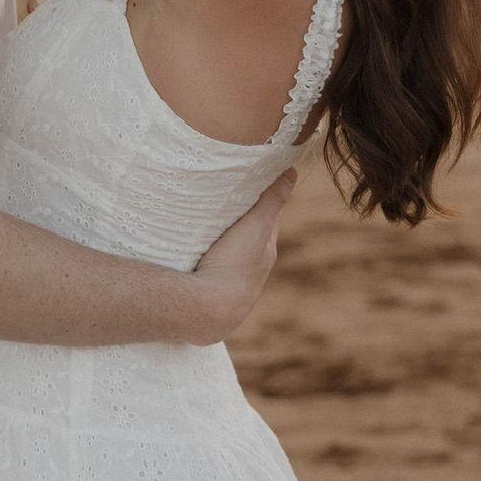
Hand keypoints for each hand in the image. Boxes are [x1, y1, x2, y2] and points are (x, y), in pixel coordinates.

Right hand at [189, 166, 298, 343]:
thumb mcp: (257, 225)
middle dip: (235, 218)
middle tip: (218, 197)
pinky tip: (188, 252)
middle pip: (244, 236)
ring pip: (224, 254)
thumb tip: (292, 170)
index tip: (248, 180)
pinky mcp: (208, 295)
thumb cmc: (235, 265)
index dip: (258, 199)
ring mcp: (229, 286)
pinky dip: (201, 257)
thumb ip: (273, 198)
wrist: (207, 310)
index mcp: (265, 252)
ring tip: (198, 223)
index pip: (266, 219)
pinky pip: (206, 269)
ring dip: (216, 240)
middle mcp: (251, 271)